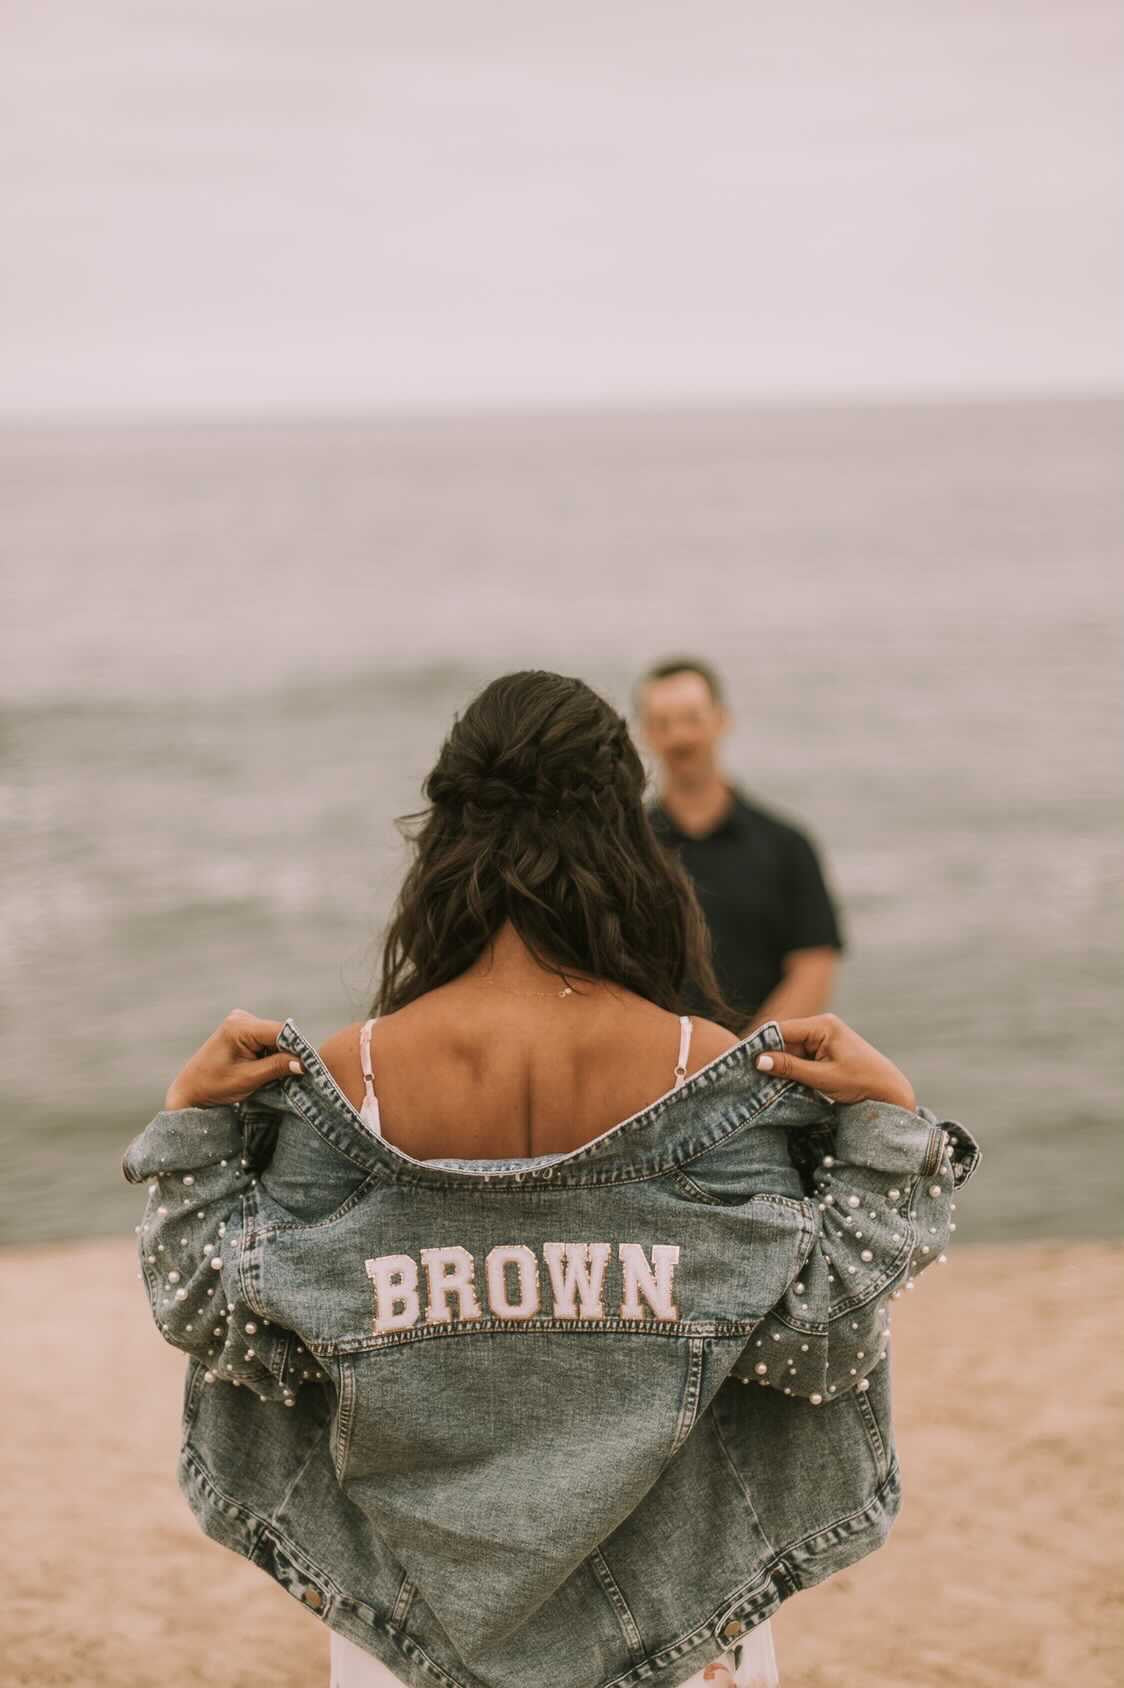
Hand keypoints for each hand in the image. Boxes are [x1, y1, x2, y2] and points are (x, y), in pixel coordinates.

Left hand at [164, 1010, 303, 1109]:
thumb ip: (276, 1067)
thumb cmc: (214, 1086)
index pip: (280, 1032)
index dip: (297, 1048)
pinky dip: (271, 1054)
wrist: (191, 1090)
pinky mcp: (243, 1030)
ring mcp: (242, 1022)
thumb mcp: (248, 1079)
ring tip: (279, 1074)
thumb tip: (304, 1064)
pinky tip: (267, 1068)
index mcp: (239, 1026)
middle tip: (297, 1075)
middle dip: (288, 1053)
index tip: (310, 1067)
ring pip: (275, 1037)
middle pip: (279, 1034)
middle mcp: (241, 1018)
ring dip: (280, 1054)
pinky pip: (267, 1039)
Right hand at [755, 1013, 916, 1109]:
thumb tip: (759, 1061)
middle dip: (770, 1058)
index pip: (782, 1030)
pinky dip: (791, 1071)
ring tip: (762, 1083)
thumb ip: (790, 1068)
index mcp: (823, 1025)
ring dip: (780, 1067)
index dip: (761, 1044)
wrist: (890, 1093)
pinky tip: (779, 1084)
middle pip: (784, 1041)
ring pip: (790, 1052)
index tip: (741, 1060)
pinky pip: (800, 1059)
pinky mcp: (824, 1052)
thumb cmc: (862, 1082)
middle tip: (749, 1076)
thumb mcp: (823, 1078)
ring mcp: (822, 1039)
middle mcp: (821, 1027)